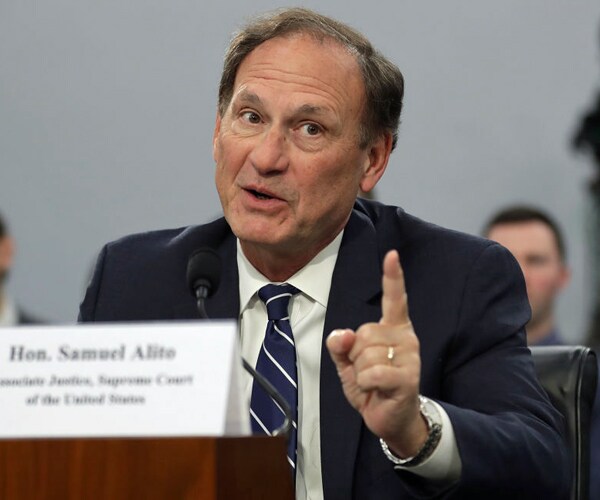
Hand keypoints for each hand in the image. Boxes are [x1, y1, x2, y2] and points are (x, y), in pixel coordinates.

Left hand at [326, 250, 427, 456]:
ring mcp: (410, 357)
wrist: (389, 419)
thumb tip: (342, 334)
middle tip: (368, 370)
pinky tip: (377, 390)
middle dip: (355, 355)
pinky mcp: (409, 377)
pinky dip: (365, 385)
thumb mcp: (348, 363)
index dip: (392, 277)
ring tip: (375, 382)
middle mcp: (406, 337)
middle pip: (363, 333)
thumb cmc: (371, 385)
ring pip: (365, 355)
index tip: (392, 255)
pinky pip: (372, 373)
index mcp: (393, 328)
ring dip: (361, 372)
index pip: (394, 298)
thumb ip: (341, 345)